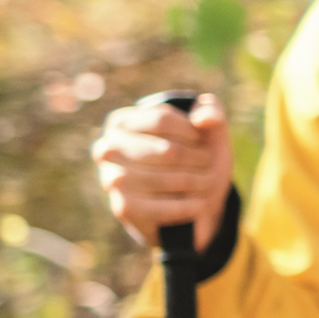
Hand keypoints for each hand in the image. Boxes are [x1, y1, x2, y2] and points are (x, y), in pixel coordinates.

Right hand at [92, 94, 233, 249]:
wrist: (188, 201)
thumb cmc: (194, 157)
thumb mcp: (207, 130)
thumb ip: (211, 110)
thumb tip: (203, 117)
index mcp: (121, 123)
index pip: (162, 119)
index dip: (191, 131)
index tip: (202, 140)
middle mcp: (108, 149)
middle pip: (168, 151)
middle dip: (199, 159)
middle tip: (208, 164)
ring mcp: (112, 179)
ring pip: (169, 179)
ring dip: (198, 182)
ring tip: (207, 181)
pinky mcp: (123, 207)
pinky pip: (164, 207)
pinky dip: (189, 206)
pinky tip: (200, 203)